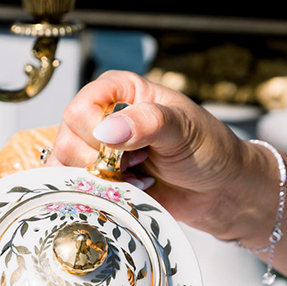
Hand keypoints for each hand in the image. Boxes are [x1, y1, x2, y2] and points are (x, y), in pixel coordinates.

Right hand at [49, 70, 275, 245]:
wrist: (220, 190)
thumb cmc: (209, 150)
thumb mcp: (184, 128)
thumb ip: (147, 123)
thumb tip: (106, 131)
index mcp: (121, 92)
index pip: (81, 107)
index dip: (96, 132)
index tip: (129, 147)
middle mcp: (103, 117)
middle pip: (67, 138)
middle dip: (101, 160)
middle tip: (139, 162)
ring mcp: (96, 150)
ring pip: (66, 166)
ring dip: (102, 179)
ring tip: (136, 176)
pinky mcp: (98, 179)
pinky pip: (74, 187)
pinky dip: (97, 194)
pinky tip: (127, 191)